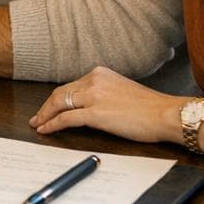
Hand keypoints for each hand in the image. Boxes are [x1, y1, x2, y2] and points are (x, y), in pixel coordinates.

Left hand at [29, 66, 185, 143]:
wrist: (166, 114)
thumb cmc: (150, 108)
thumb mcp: (121, 91)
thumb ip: (103, 94)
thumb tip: (89, 106)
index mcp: (100, 74)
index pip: (71, 86)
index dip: (57, 98)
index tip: (50, 107)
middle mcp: (94, 81)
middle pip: (61, 93)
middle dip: (46, 107)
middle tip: (37, 117)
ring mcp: (93, 96)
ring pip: (59, 104)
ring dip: (45, 115)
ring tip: (38, 125)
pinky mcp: (95, 113)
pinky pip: (66, 118)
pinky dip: (52, 124)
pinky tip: (46, 130)